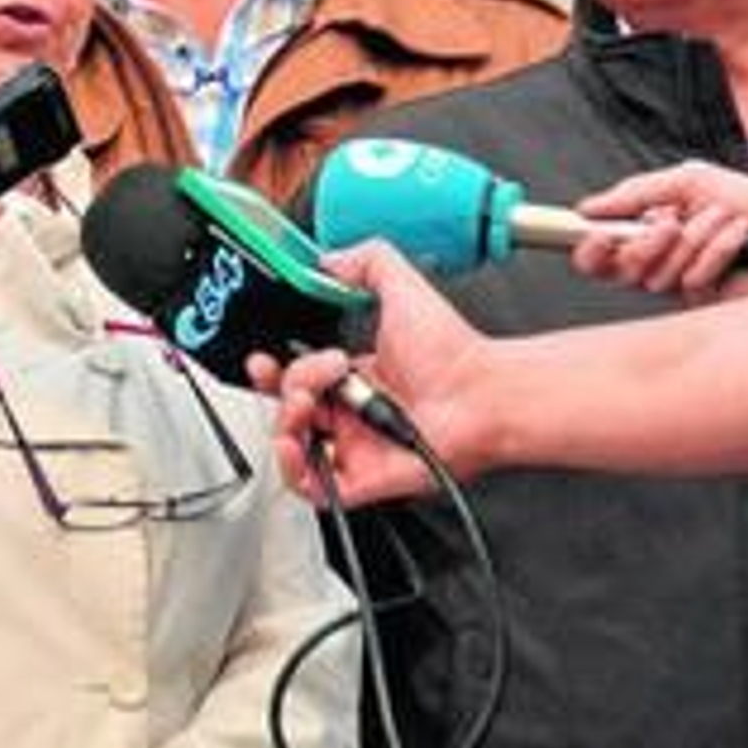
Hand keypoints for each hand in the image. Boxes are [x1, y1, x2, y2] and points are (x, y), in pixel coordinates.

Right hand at [250, 240, 492, 506]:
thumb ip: (365, 262)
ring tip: (309, 402)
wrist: (483, 393)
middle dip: (280, 386)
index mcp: (357, 376)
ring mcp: (357, 446)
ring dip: (285, 420)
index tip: (264, 357)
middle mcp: (353, 413)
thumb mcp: (403, 287)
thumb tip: (328, 260)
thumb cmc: (455, 353)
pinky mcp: (364, 479)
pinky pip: (313, 487)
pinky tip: (295, 443)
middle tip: (305, 374)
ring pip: (294, 446)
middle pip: (289, 406)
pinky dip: (293, 469)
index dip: (274, 369)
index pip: (297, 377)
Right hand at [574, 161, 747, 301]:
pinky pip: (692, 282)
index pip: (598, 254)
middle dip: (644, 244)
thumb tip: (587, 209)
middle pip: (620, 271)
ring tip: (725, 218)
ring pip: (657, 277)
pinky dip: (717, 250)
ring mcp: (686, 281)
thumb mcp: (689, 180)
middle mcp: (662, 259)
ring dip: (694, 239)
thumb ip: (635, 192)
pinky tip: (739, 235)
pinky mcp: (712, 299)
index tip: (598, 233)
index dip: (590, 249)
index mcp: (650, 231)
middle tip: (671, 222)